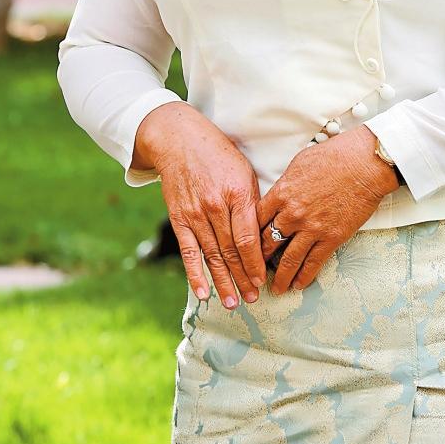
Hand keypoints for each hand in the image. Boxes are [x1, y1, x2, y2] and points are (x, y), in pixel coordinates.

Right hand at [135, 102, 266, 309]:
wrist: (179, 140)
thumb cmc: (219, 154)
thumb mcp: (244, 171)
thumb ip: (253, 202)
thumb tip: (266, 234)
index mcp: (237, 193)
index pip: (248, 238)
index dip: (256, 263)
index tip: (264, 280)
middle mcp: (216, 206)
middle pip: (232, 251)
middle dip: (243, 278)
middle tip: (253, 299)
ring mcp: (195, 214)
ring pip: (212, 255)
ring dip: (223, 282)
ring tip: (234, 303)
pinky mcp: (179, 218)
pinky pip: (189, 251)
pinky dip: (195, 274)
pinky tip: (203, 293)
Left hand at [255, 126, 398, 294]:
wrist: (364, 164)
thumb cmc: (334, 156)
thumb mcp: (299, 163)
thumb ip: (286, 183)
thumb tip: (279, 194)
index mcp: (281, 193)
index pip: (256, 220)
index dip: (250, 234)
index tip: (247, 244)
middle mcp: (292, 214)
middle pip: (267, 242)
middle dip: (259, 259)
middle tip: (254, 270)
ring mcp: (312, 228)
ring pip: (288, 259)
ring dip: (279, 277)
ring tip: (275, 289)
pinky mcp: (331, 237)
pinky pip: (313, 263)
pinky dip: (304, 276)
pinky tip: (298, 285)